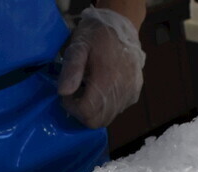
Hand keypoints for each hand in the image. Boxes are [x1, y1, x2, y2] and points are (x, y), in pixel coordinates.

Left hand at [57, 6, 145, 128]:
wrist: (123, 25)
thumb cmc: (97, 35)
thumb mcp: (79, 46)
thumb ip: (71, 69)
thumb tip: (63, 92)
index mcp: (106, 80)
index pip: (86, 112)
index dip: (72, 108)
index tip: (67, 94)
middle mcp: (121, 92)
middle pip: (97, 121)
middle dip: (81, 113)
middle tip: (75, 95)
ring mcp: (130, 94)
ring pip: (107, 118)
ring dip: (93, 110)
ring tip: (87, 90)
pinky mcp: (134, 94)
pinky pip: (117, 110)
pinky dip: (105, 106)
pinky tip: (101, 88)